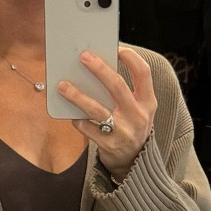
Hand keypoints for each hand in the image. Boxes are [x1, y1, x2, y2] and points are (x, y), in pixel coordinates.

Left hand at [56, 46, 155, 178]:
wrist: (134, 162)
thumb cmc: (131, 126)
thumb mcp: (138, 109)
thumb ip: (125, 91)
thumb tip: (97, 67)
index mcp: (147, 102)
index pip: (144, 73)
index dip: (131, 58)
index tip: (117, 48)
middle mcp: (137, 116)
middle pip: (117, 86)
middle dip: (99, 69)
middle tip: (83, 56)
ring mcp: (123, 131)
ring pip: (97, 109)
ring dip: (77, 96)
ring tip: (62, 85)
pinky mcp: (108, 145)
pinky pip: (87, 128)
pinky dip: (77, 119)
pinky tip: (70, 112)